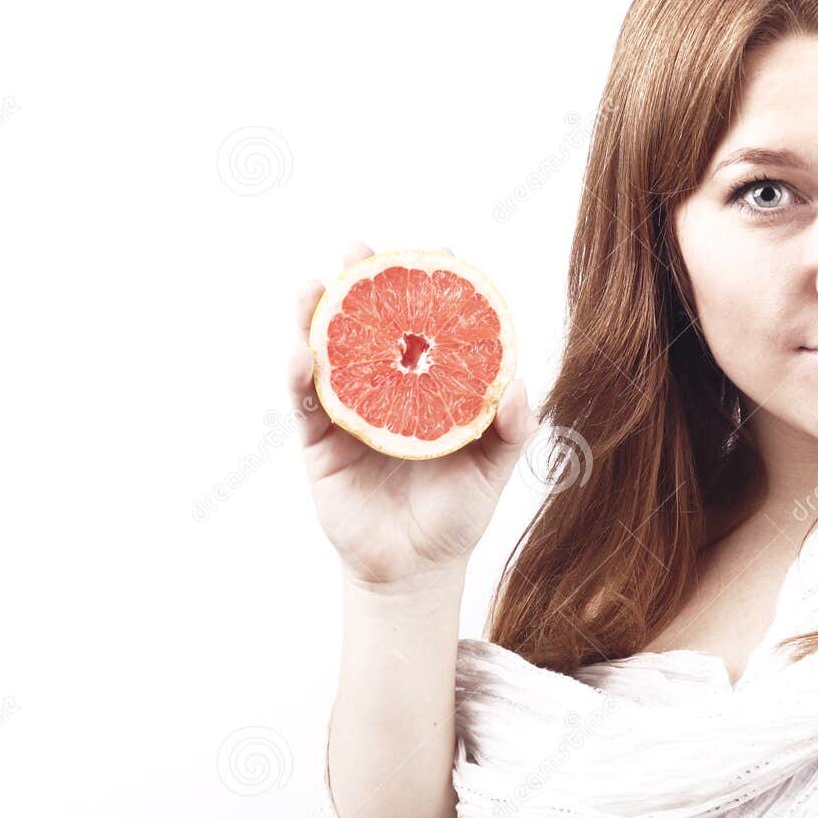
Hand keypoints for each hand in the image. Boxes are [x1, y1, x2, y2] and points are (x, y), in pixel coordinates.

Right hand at [286, 241, 538, 590]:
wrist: (413, 569)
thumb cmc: (458, 512)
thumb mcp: (495, 469)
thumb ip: (513, 428)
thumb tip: (518, 384)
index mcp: (432, 382)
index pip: (431, 322)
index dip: (433, 285)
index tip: (440, 253)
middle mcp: (389, 384)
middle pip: (371, 321)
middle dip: (362, 280)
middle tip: (357, 249)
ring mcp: (351, 406)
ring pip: (328, 349)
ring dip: (316, 313)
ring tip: (315, 286)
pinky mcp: (320, 439)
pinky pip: (306, 400)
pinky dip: (300, 373)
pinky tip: (301, 353)